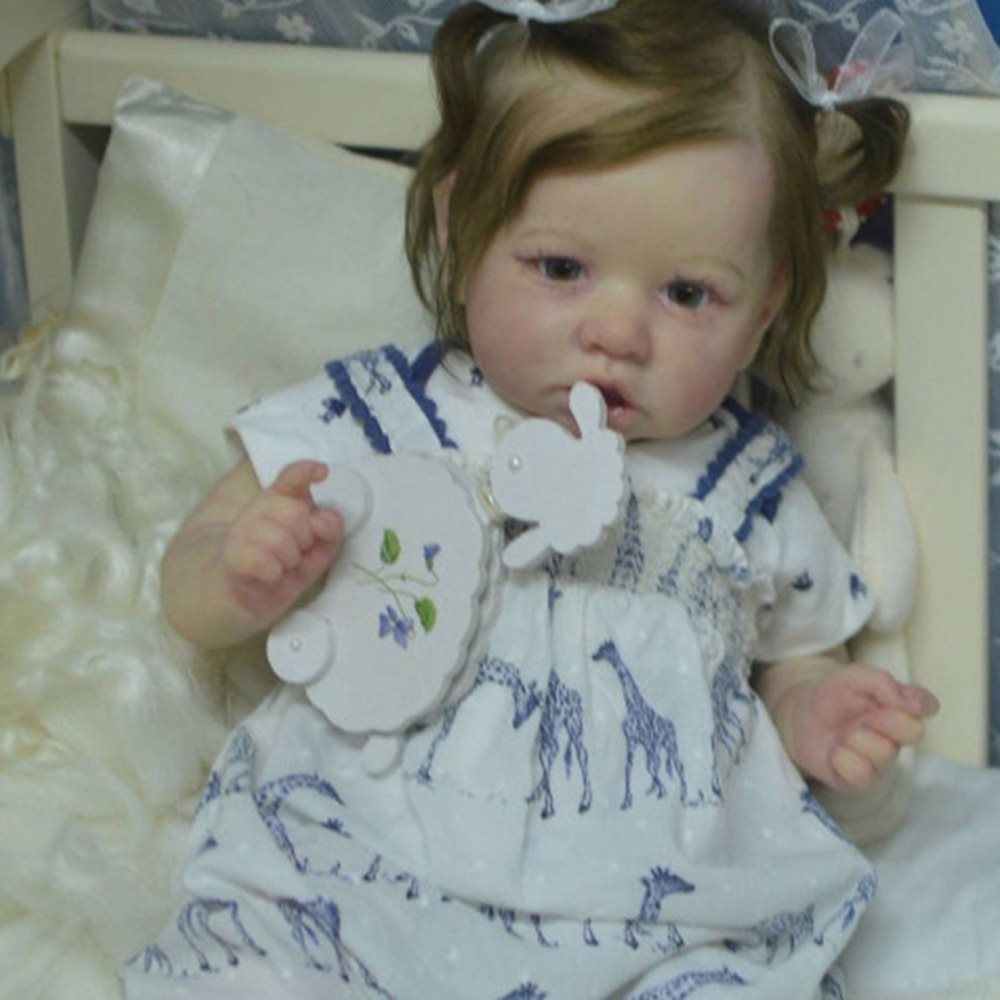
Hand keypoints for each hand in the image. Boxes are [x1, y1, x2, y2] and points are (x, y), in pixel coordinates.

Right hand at [221, 460, 343, 623]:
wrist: (248, 592)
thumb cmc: (288, 565)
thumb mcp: (318, 548)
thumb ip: (329, 530)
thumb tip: (323, 519)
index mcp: (281, 499)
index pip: (291, 478)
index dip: (305, 471)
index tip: (322, 472)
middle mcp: (259, 508)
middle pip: (295, 513)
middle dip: (306, 538)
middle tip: (298, 552)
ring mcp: (241, 530)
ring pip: (280, 540)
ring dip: (290, 560)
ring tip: (284, 566)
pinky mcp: (232, 555)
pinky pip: (264, 561)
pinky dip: (275, 572)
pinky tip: (271, 575)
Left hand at [782, 663, 938, 791]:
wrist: (799, 713)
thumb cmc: (832, 695)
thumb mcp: (852, 677)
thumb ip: (883, 683)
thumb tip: (915, 705)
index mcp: (899, 710)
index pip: (925, 706)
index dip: (904, 702)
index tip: (885, 698)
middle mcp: (894, 738)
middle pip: (910, 731)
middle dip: (881, 718)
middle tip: (860, 717)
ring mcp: (877, 761)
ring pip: (884, 754)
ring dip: (857, 738)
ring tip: (841, 733)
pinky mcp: (858, 780)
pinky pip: (862, 776)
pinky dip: (844, 760)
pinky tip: (834, 753)